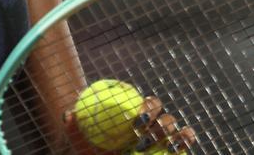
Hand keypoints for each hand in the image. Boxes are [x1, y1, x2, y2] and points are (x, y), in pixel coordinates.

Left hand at [62, 95, 195, 153]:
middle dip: (156, 119)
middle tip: (142, 132)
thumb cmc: (92, 151)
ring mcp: (163, 138)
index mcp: (133, 115)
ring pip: (174, 127)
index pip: (143, 104)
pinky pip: (183, 143)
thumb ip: (75, 129)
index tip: (137, 118)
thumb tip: (68, 115)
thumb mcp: (82, 142)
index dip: (144, 107)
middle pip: (160, 114)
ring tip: (164, 141)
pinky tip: (179, 146)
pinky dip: (185, 141)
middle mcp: (150, 124)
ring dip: (171, 131)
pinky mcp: (172, 150)